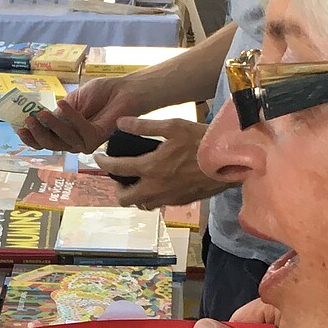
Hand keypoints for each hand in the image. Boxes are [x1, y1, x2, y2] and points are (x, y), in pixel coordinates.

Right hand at [22, 76, 145, 153]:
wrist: (123, 90)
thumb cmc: (100, 93)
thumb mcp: (72, 100)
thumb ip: (57, 112)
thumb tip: (38, 117)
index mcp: (66, 132)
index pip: (44, 140)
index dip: (31, 137)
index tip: (18, 128)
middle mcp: (74, 141)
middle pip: (51, 145)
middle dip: (37, 134)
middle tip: (28, 120)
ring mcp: (85, 142)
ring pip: (63, 140)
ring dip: (52, 125)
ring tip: (42, 112)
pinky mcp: (97, 139)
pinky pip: (79, 131)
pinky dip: (70, 117)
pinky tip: (63, 103)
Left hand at [93, 117, 231, 209]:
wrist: (230, 161)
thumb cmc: (202, 140)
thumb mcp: (173, 125)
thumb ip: (144, 125)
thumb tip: (120, 123)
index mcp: (150, 167)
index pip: (116, 169)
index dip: (102, 163)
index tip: (97, 158)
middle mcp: (155, 188)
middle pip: (124, 199)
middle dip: (117, 189)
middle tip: (119, 177)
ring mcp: (168, 198)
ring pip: (142, 204)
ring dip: (135, 195)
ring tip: (138, 181)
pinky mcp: (180, 202)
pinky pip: (159, 204)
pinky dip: (153, 196)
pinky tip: (159, 183)